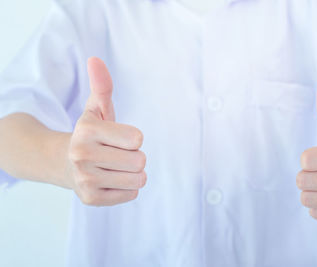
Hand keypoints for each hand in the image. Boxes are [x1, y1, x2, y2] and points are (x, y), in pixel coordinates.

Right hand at [67, 57, 146, 205]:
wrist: (65, 163)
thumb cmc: (91, 134)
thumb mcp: (96, 108)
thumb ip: (102, 85)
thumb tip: (95, 59)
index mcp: (87, 130)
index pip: (137, 139)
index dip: (133, 138)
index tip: (118, 138)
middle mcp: (82, 155)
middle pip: (140, 161)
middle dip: (134, 156)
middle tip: (116, 154)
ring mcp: (85, 180)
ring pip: (139, 179)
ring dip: (132, 173)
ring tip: (113, 167)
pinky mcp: (91, 199)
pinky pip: (132, 194)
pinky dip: (126, 188)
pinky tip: (109, 180)